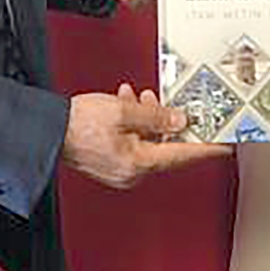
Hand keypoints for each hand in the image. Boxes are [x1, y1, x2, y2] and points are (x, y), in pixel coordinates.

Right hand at [62, 85, 227, 187]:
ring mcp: (120, 170)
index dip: (205, 147)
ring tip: (141, 98)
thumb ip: (156, 116)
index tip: (224, 144)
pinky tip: (127, 105)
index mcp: (138, 163)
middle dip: (169, 121)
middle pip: (164, 146)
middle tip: (177, 104)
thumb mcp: (123, 111)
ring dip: (148, 118)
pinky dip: (133, 124)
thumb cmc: (77, 124)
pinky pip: (132, 143)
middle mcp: (131, 172)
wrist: (45, 131)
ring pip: (147, 141)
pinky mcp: (109, 163)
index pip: (182, 155)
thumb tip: (180, 121)